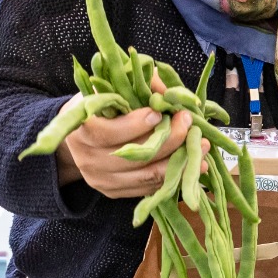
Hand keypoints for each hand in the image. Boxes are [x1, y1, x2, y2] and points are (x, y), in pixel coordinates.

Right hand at [55, 73, 206, 198]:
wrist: (77, 140)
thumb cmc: (95, 109)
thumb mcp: (106, 90)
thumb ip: (133, 85)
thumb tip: (164, 87)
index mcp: (81, 131)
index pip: (108, 132)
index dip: (135, 124)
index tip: (159, 112)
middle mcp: (89, 160)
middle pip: (134, 156)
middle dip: (168, 139)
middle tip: (189, 123)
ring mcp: (102, 180)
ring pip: (147, 175)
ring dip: (179, 161)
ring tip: (200, 146)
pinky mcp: (114, 192)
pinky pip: (148, 187)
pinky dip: (172, 176)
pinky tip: (191, 163)